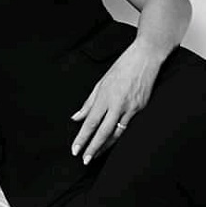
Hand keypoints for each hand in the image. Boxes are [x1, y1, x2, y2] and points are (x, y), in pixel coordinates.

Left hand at [70, 42, 162, 164]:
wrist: (144, 59)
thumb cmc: (120, 68)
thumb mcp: (100, 83)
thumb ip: (88, 103)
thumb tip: (76, 117)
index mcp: (104, 96)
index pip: (90, 122)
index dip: (82, 137)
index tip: (75, 149)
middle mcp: (116, 104)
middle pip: (102, 131)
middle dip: (92, 147)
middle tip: (84, 159)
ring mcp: (130, 108)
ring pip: (116, 133)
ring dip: (105, 146)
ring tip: (95, 156)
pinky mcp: (141, 109)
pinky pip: (127, 127)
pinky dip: (118, 137)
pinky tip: (111, 143)